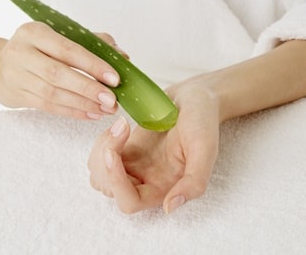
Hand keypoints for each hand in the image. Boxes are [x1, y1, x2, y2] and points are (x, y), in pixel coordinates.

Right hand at [0, 21, 126, 119]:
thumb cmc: (36, 50)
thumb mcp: (57, 37)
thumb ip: (90, 42)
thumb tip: (122, 56)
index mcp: (34, 32)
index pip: (67, 49)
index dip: (92, 64)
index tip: (114, 78)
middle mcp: (22, 52)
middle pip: (59, 73)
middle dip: (89, 88)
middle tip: (112, 100)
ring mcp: (16, 76)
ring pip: (53, 94)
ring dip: (83, 103)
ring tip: (106, 109)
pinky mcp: (17, 96)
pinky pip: (48, 107)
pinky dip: (72, 111)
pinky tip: (91, 114)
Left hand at [88, 77, 219, 213]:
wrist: (196, 98)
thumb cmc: (203, 121)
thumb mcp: (205, 149)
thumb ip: (194, 182)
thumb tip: (170, 208)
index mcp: (164, 187)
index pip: (129, 202)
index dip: (116, 183)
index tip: (113, 152)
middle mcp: (147, 181)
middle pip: (108, 189)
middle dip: (104, 162)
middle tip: (120, 129)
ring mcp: (134, 165)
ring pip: (100, 174)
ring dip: (101, 152)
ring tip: (120, 127)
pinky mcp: (126, 149)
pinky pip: (101, 156)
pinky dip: (102, 142)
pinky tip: (117, 127)